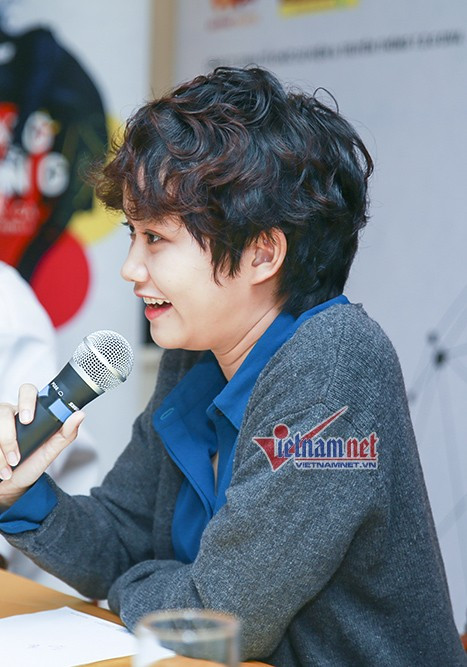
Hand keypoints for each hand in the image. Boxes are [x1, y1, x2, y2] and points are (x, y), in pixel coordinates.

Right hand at [0, 383, 84, 509]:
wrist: (14, 484)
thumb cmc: (32, 463)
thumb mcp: (51, 451)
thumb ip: (66, 434)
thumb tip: (80, 415)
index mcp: (30, 412)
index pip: (27, 392)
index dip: (26, 400)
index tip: (27, 419)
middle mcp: (11, 415)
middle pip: (4, 410)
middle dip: (8, 429)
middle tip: (14, 447)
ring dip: (3, 447)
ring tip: (12, 464)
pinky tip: (2, 469)